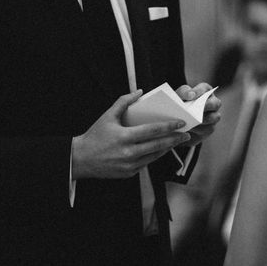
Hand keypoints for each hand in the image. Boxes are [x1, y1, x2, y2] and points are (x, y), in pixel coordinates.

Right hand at [72, 90, 191, 179]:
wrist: (80, 159)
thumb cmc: (95, 136)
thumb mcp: (107, 116)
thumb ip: (123, 102)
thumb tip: (139, 92)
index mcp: (124, 137)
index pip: (152, 131)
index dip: (169, 126)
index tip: (180, 123)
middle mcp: (128, 153)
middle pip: (158, 145)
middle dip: (174, 139)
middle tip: (186, 134)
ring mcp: (129, 166)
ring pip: (155, 156)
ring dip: (167, 148)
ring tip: (175, 141)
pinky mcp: (129, 174)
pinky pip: (146, 164)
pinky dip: (154, 156)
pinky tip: (160, 149)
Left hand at [175, 82, 220, 146]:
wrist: (179, 120)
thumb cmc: (180, 104)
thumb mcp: (179, 96)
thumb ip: (183, 94)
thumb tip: (188, 97)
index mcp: (205, 91)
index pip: (204, 88)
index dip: (198, 91)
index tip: (190, 96)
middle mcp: (213, 103)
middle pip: (215, 103)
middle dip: (205, 106)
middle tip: (194, 110)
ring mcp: (214, 117)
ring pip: (214, 118)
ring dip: (202, 120)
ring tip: (190, 122)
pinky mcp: (209, 129)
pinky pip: (207, 130)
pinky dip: (197, 130)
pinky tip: (187, 130)